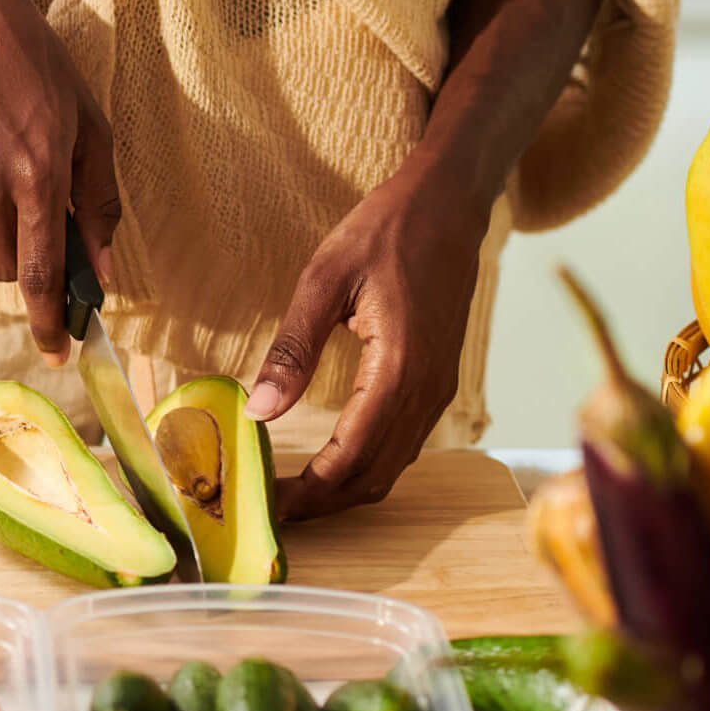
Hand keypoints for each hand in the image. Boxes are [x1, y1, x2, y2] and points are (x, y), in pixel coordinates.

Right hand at [0, 0, 118, 362]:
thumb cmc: (39, 70)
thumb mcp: (89, 125)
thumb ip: (99, 200)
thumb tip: (100, 267)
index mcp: (37, 174)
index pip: (39, 271)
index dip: (47, 319)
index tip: (56, 351)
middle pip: (3, 269)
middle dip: (24, 260)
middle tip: (34, 218)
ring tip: (1, 178)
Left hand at [247, 157, 489, 520]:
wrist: (450, 202)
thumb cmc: (385, 230)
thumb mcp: (324, 280)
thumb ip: (293, 349)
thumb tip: (259, 412)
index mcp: (398, 368)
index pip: (350, 456)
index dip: (309, 492)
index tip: (269, 506)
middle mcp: (427, 389)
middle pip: (374, 475)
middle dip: (323, 502)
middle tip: (273, 508)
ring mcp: (440, 388)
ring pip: (393, 465)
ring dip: (345, 488)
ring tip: (295, 491)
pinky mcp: (440, 380)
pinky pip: (405, 442)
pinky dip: (368, 463)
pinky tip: (334, 458)